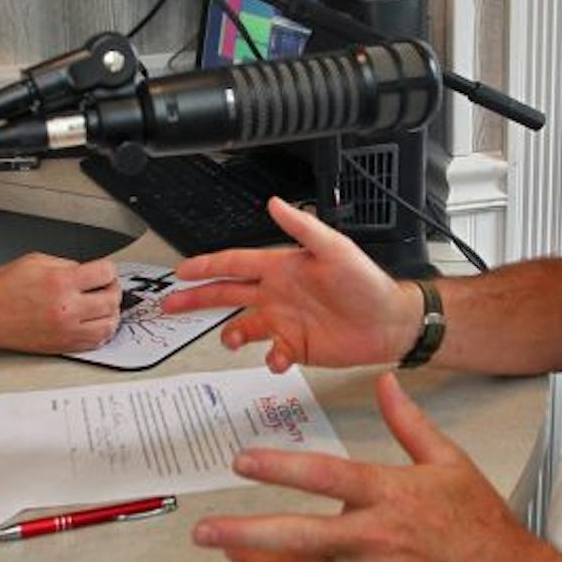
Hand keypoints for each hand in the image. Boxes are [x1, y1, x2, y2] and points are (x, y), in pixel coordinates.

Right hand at [0, 253, 120, 352]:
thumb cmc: (3, 289)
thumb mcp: (36, 261)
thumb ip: (67, 265)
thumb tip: (89, 273)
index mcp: (61, 282)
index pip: (106, 273)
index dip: (107, 270)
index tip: (103, 272)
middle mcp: (67, 308)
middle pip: (112, 300)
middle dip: (112, 290)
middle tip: (105, 287)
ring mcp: (66, 330)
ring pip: (110, 324)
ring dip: (111, 313)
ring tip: (102, 306)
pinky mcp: (63, 345)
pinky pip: (96, 342)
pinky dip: (102, 331)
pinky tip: (94, 322)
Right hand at [164, 198, 420, 371]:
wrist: (390, 321)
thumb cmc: (367, 283)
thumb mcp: (335, 249)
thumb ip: (303, 227)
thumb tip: (276, 203)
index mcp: (282, 267)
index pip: (234, 264)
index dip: (207, 266)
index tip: (182, 272)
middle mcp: (278, 293)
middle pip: (227, 294)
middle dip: (197, 299)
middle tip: (171, 305)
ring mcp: (285, 321)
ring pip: (243, 327)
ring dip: (230, 334)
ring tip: (228, 340)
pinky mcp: (297, 347)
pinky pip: (271, 354)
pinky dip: (268, 359)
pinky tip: (276, 358)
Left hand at [191, 373, 554, 561]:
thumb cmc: (481, 526)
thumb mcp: (449, 462)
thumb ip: (409, 422)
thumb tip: (386, 383)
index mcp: (391, 495)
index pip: (323, 476)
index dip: (278, 468)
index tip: (243, 462)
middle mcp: (375, 537)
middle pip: (296, 534)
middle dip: (244, 533)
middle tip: (206, 530)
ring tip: (227, 550)